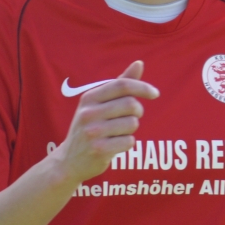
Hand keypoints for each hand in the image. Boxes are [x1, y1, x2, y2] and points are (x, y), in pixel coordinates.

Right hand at [50, 61, 157, 184]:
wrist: (69, 161)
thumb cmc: (91, 126)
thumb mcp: (99, 103)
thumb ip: (120, 84)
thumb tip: (139, 63)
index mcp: (89, 98)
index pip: (122, 85)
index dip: (142, 87)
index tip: (155, 94)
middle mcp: (88, 113)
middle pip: (131, 104)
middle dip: (137, 112)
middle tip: (131, 118)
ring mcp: (92, 132)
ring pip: (132, 124)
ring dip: (131, 129)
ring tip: (118, 133)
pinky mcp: (99, 150)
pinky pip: (129, 141)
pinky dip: (128, 143)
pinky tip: (115, 145)